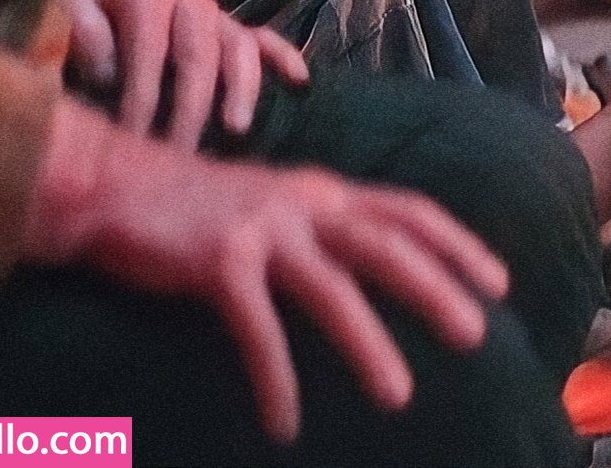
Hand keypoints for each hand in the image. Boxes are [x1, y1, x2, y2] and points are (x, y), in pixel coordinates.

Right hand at [27, 99, 510, 441]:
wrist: (111, 185)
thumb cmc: (202, 208)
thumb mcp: (280, 202)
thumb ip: (328, 224)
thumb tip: (385, 264)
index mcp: (325, 192)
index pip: (409, 211)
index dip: (457, 244)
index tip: (499, 282)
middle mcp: (303, 204)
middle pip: (386, 244)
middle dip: (436, 289)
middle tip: (477, 335)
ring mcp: (261, 229)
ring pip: (330, 290)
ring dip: (367, 345)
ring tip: (397, 396)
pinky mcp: (217, 263)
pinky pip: (256, 329)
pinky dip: (274, 379)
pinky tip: (285, 424)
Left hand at [57, 0, 308, 148]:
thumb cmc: (72, 5)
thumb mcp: (61, 1)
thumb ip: (78, 23)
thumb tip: (110, 68)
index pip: (148, 43)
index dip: (141, 92)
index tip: (130, 137)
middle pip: (199, 52)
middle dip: (189, 107)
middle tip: (178, 154)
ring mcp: (213, 9)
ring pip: (237, 48)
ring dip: (239, 90)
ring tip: (234, 129)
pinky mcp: (228, 26)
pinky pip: (263, 39)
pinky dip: (282, 58)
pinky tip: (299, 81)